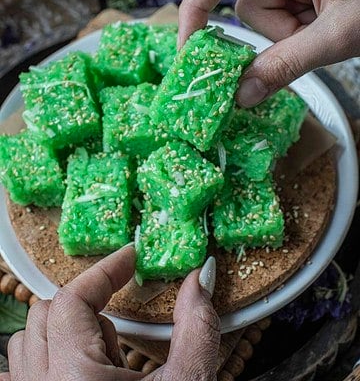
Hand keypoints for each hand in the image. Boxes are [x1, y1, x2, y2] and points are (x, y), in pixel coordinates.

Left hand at [1, 247, 219, 380]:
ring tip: (105, 351)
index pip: (71, 299)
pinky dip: (44, 360)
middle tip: (121, 312)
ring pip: (27, 343)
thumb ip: (196, 327)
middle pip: (42, 314)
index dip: (104, 270)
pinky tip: (75, 372)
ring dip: (64, 330)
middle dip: (86, 300)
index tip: (130, 258)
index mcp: (73, 379)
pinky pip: (21, 374)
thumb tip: (202, 278)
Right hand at [178, 0, 359, 106]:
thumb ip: (284, 66)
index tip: (188, 47)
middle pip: (246, 5)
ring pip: (263, 15)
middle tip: (306, 42)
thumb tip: (242, 95)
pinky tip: (323, 27)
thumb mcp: (335, 37)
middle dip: (271, 34)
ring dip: (287, 35)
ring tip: (323, 33)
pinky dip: (296, 31)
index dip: (194, 8)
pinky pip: (281, 16)